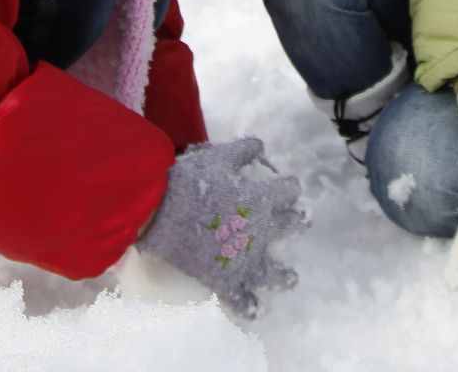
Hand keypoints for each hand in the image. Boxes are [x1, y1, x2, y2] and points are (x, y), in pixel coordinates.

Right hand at [136, 136, 305, 317]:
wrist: (158, 213)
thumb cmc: (188, 180)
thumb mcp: (217, 157)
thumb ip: (243, 152)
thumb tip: (260, 146)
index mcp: (261, 199)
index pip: (288, 190)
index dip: (288, 187)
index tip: (288, 186)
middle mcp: (261, 231)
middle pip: (289, 226)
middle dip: (295, 221)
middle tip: (300, 222)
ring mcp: (244, 260)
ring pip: (273, 272)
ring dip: (283, 275)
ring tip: (290, 278)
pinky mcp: (225, 281)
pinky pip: (241, 300)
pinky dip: (248, 306)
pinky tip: (254, 311)